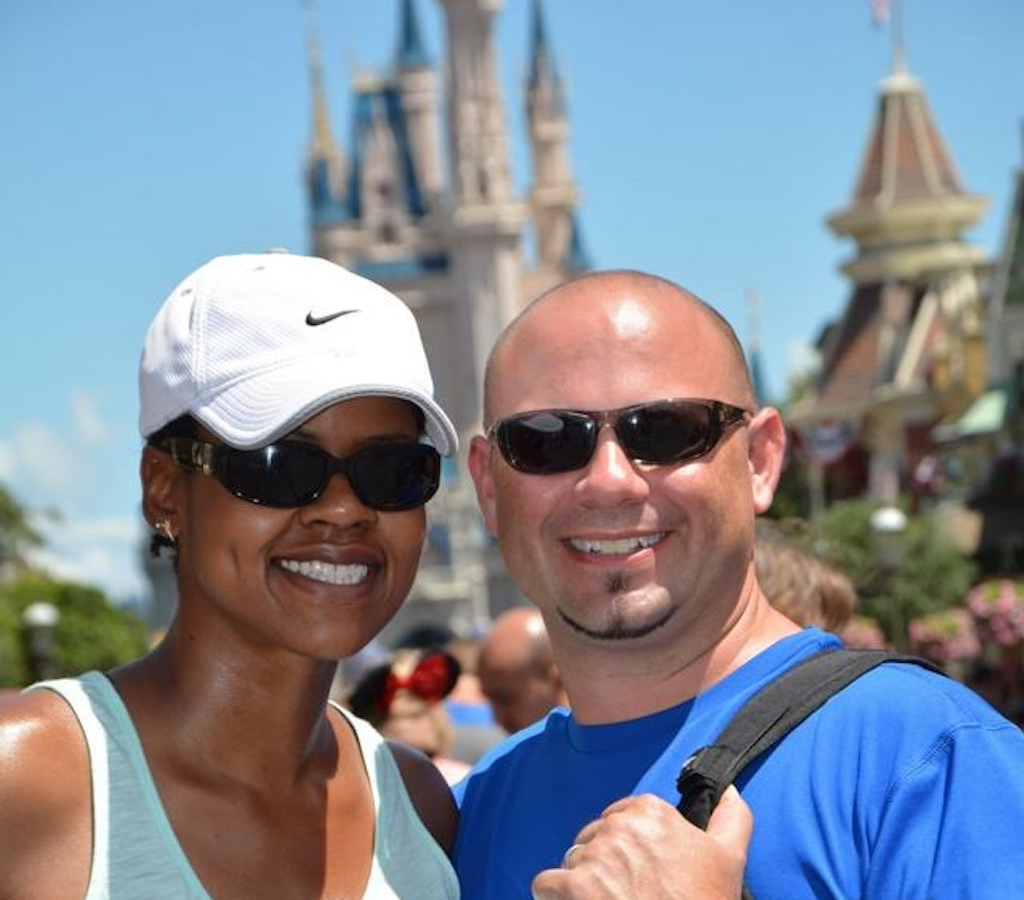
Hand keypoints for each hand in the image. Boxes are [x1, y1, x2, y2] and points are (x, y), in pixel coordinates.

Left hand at [531, 786, 751, 899]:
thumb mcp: (729, 859)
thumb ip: (731, 817)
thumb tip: (729, 792)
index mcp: (651, 811)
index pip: (619, 817)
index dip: (628, 847)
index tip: (641, 870)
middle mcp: (619, 826)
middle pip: (594, 838)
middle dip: (604, 864)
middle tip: (628, 893)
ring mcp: (594, 856)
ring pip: (571, 861)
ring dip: (582, 883)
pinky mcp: (572, 887)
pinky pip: (545, 884)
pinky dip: (554, 897)